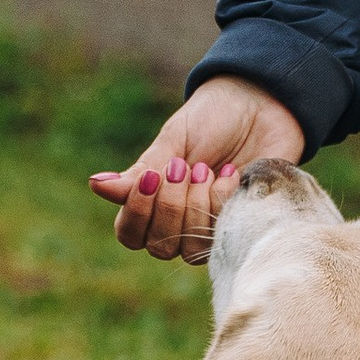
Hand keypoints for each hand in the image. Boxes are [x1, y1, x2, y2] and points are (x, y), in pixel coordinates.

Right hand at [89, 81, 306, 261]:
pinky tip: (229, 175)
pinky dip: (220, 202)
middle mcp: (178, 222)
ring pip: (188, 252)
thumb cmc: (214, 120)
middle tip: (184, 167)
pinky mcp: (239, 227)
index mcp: (154, 201)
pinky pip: (220, 236)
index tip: (152, 177)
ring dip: (195, 207)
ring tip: (208, 170)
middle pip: (158, 246)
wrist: (263, 107)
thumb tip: (96, 185)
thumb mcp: (173, 140)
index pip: (129, 234)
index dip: (136, 214)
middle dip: (170, 206)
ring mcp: (209, 229)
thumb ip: (141, 170)